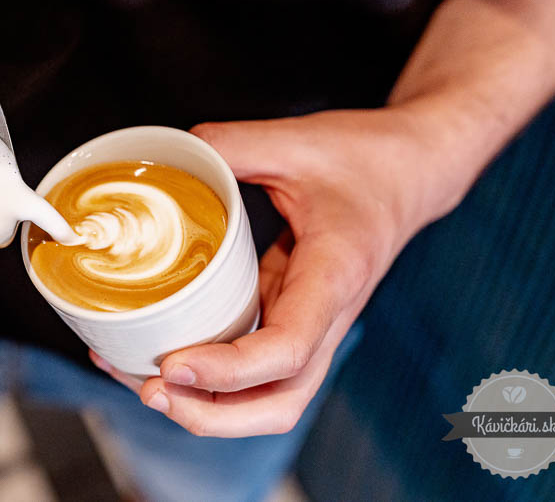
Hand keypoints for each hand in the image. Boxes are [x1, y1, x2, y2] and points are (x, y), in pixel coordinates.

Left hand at [92, 108, 468, 436]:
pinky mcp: (293, 315)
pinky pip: (255, 366)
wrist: (411, 169)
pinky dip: (212, 375)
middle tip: (150, 389)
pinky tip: (164, 356)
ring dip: (209, 405)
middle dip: (211, 414)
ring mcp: (312, 323)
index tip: (172, 363)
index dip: (229, 369)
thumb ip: (231, 145)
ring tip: (143, 382)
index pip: (288, 348)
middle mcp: (327, 314)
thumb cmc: (365, 158)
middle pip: (279, 402)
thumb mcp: (296, 140)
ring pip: (269, 396)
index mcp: (333, 274)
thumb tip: (169, 157)